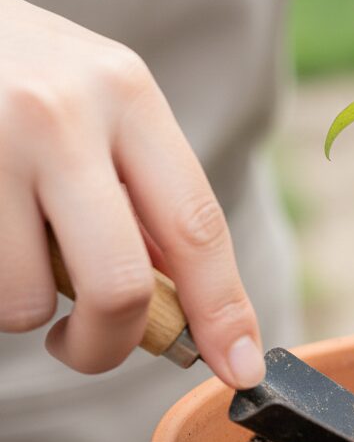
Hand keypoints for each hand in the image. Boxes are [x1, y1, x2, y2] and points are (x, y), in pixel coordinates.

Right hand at [0, 0, 263, 387]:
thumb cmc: (16, 74)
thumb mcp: (95, 103)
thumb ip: (141, 189)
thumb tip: (183, 303)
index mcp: (128, 94)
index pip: (197, 225)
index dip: (223, 309)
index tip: (242, 367)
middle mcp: (64, 113)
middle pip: (119, 283)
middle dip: (108, 343)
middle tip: (85, 347)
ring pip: (26, 299)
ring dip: (23, 309)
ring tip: (12, 252)